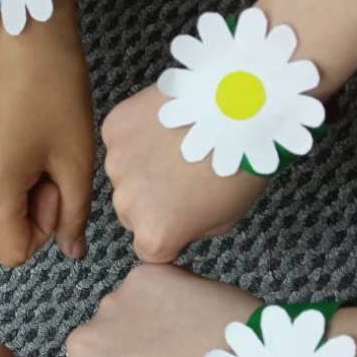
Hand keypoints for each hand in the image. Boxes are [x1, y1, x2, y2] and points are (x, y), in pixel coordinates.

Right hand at [0, 0, 93, 266]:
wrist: (20, 22)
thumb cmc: (54, 85)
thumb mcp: (76, 158)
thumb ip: (75, 215)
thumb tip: (73, 253)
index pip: (13, 253)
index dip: (44, 232)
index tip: (58, 189)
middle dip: (26, 219)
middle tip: (49, 172)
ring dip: (14, 199)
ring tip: (37, 154)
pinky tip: (21, 140)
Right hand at [103, 86, 265, 261]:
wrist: (241, 109)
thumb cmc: (240, 165)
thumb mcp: (224, 219)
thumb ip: (187, 230)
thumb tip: (173, 225)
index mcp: (154, 235)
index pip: (147, 247)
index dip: (166, 230)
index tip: (181, 213)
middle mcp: (126, 205)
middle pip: (130, 210)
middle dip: (150, 198)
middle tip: (181, 175)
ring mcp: (116, 164)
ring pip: (123, 173)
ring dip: (141, 164)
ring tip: (175, 145)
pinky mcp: (115, 129)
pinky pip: (120, 138)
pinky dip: (136, 133)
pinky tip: (163, 124)